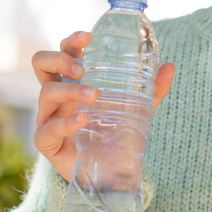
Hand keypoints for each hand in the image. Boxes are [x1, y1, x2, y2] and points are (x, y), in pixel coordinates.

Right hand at [31, 30, 176, 182]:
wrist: (114, 174)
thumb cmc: (118, 135)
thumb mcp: (139, 109)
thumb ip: (152, 88)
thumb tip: (170, 66)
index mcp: (74, 82)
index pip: (64, 53)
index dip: (71, 41)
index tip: (88, 37)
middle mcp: (57, 97)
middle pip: (41, 64)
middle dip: (59, 59)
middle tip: (82, 68)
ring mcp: (49, 118)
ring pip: (46, 93)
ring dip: (71, 90)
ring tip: (95, 95)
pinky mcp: (47, 143)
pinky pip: (48, 130)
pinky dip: (67, 122)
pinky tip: (85, 120)